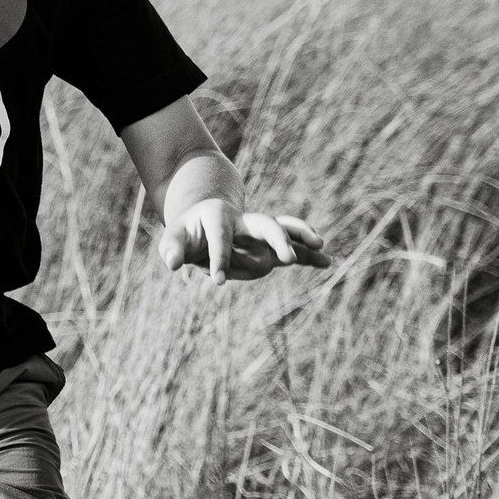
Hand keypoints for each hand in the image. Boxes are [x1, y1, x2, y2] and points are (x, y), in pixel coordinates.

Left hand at [158, 200, 330, 281]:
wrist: (206, 219)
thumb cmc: (189, 231)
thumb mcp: (175, 236)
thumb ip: (171, 248)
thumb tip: (172, 264)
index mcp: (218, 216)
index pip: (221, 238)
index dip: (219, 259)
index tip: (217, 281)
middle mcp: (244, 222)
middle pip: (264, 223)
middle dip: (275, 238)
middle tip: (285, 257)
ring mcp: (259, 233)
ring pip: (284, 229)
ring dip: (301, 236)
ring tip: (319, 245)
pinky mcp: (270, 245)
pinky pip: (293, 247)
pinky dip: (309, 254)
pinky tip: (327, 261)